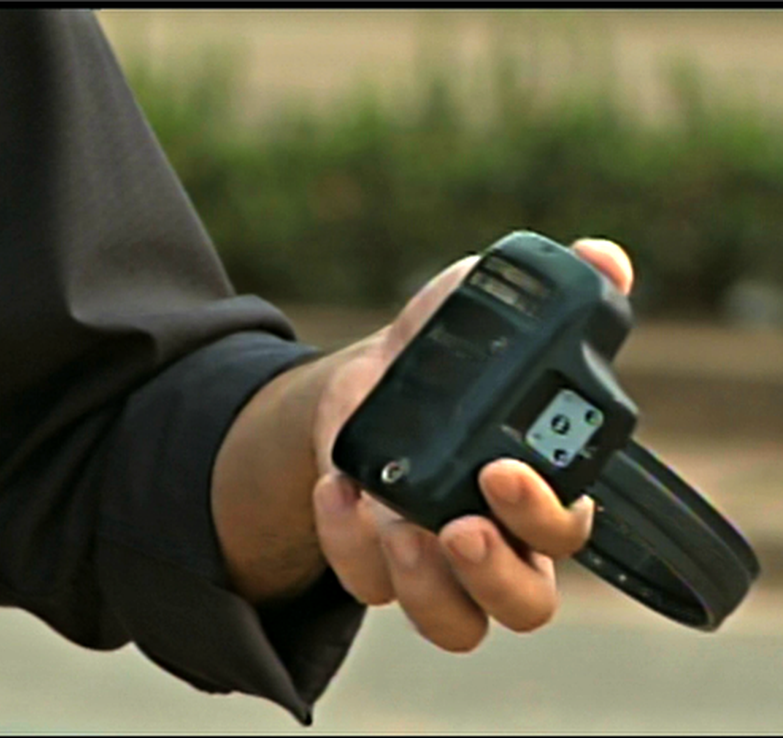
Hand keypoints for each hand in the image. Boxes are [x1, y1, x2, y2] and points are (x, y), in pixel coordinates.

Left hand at [309, 238, 633, 648]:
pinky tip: (338, 486)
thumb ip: (553, 291)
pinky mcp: (374, 556)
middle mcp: (499, 538)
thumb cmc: (451, 350)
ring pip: (453, 624)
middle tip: (459, 525)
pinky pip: (366, 586)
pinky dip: (347, 545)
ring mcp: (434, 558)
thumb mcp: (491, 308)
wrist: (377, 374)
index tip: (502, 470)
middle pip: (524, 604)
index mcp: (541, 489)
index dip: (545, 516)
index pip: (566, 533)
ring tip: (397, 525)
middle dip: (495, 575)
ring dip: (426, 589)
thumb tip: (604, 258)